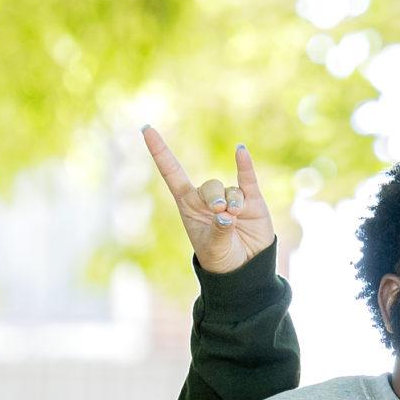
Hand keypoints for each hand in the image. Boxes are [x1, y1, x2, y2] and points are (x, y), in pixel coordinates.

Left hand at [145, 124, 276, 273]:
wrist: (245, 269)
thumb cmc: (221, 259)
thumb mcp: (214, 249)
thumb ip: (219, 232)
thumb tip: (226, 213)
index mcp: (189, 206)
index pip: (172, 173)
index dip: (160, 152)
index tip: (147, 130)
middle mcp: (208, 198)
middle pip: (210, 185)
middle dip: (214, 198)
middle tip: (220, 212)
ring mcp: (231, 198)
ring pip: (230, 190)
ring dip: (233, 203)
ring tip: (235, 218)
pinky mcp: (252, 201)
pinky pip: (247, 179)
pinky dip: (245, 165)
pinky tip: (240, 151)